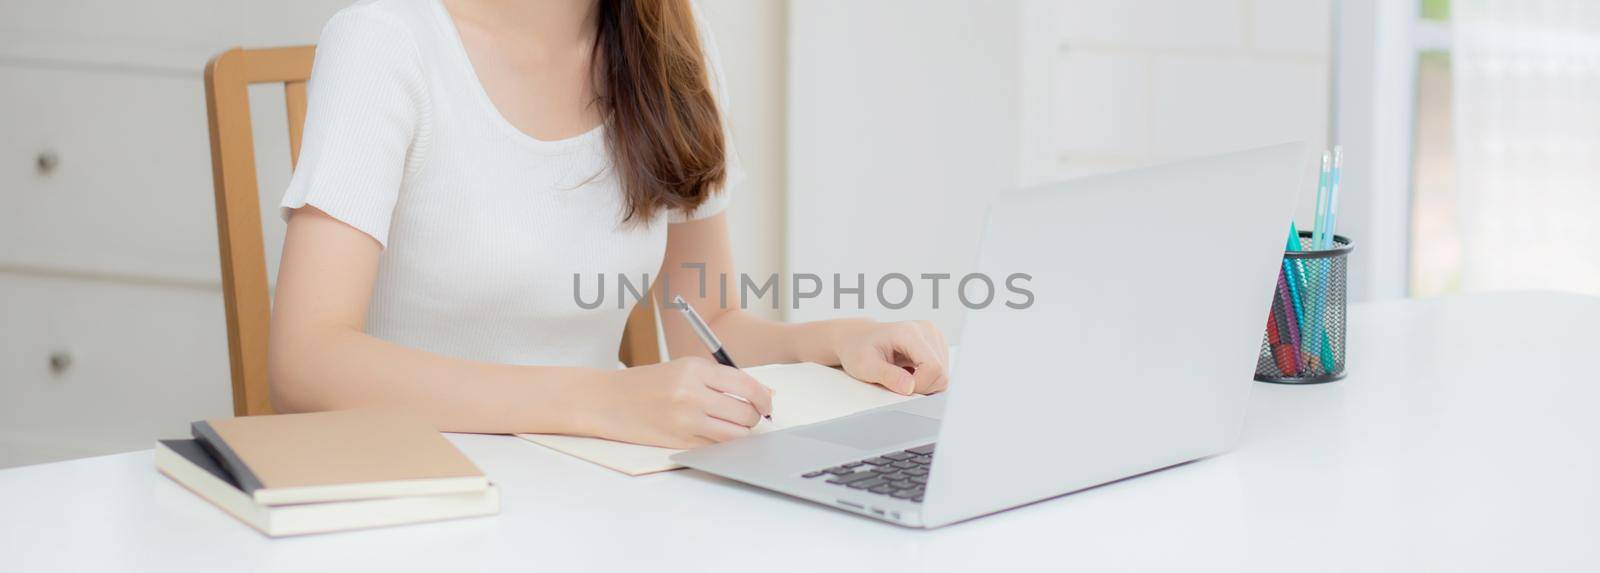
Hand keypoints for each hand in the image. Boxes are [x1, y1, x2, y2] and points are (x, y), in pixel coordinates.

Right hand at [585, 357, 773, 448]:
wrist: (606, 401)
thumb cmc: (646, 384)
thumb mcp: (682, 368)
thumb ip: (719, 379)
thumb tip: (761, 394)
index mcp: (695, 369)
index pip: (746, 385)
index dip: (763, 398)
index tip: (768, 404)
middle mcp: (691, 393)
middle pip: (745, 413)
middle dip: (754, 418)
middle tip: (751, 418)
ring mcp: (685, 419)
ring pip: (735, 435)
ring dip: (742, 434)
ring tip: (735, 428)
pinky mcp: (678, 441)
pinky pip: (715, 447)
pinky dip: (722, 444)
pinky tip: (716, 436)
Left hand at [833, 319, 950, 394]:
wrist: (857, 338)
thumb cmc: (858, 349)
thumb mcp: (865, 366)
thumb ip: (888, 376)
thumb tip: (910, 388)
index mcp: (909, 332)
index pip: (933, 367)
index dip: (920, 386)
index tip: (901, 389)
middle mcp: (927, 331)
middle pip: (941, 374)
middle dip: (921, 387)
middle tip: (898, 384)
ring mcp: (935, 337)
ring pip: (942, 376)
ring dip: (924, 384)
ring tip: (901, 376)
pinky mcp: (937, 345)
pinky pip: (940, 373)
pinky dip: (925, 380)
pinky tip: (909, 372)